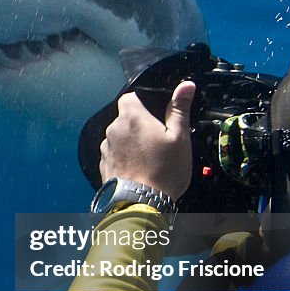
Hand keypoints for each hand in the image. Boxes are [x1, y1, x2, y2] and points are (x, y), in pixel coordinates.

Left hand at [99, 81, 195, 200]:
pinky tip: (140, 168)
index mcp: (132, 117)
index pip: (131, 96)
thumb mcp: (179, 137)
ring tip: (151, 158)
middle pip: (126, 118)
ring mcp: (106, 148)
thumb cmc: (162, 172)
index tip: (156, 113)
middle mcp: (114, 129)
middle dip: (140, 125)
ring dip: (132, 143)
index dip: (144, 102)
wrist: (141, 203)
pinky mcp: (104, 164)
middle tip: (159, 140)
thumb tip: (185, 87)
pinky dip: (126, 158)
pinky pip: (115, 154)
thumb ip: (179, 109)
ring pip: (120, 137)